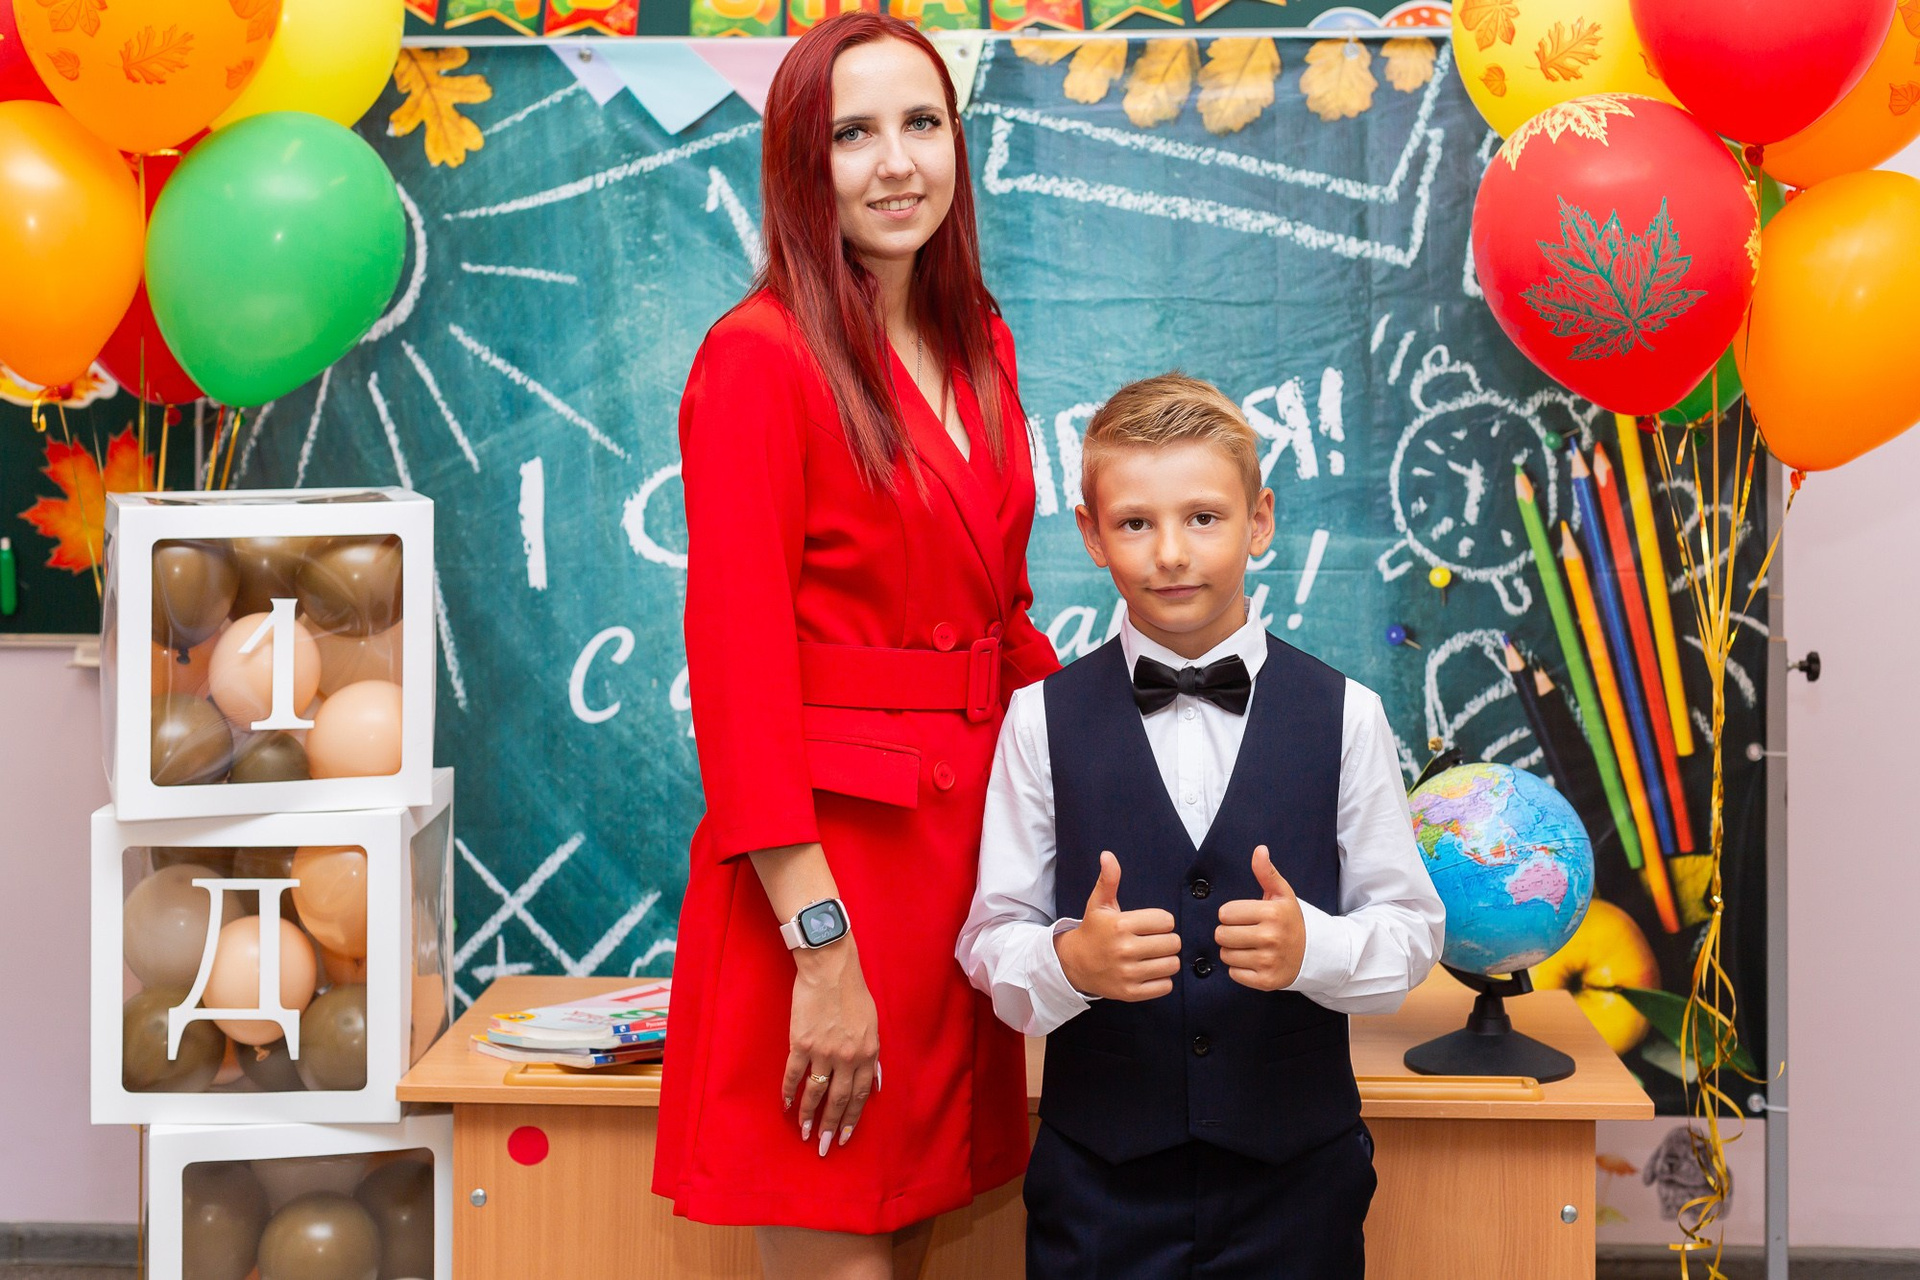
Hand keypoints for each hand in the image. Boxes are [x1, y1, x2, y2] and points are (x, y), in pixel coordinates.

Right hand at [781, 938, 879, 1157]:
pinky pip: (794, 1075)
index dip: (852, 1119)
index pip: (860, 1096)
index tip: (844, 1137)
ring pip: (816, 1093)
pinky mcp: (801, 1043)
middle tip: (822, 1147)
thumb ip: (873, 1055)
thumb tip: (876, 1082)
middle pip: (839, 1101)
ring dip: (808, 1116)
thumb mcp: (873, 1024)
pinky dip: (789, 1092)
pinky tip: (786, 1106)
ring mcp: (824, 1051)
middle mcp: (848, 1057)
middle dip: (830, 1127)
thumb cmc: (853, 992)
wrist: (829, 969)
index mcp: (868, 1053)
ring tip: (803, 1133)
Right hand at [1053, 851, 1181, 1001]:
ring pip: (1172, 964)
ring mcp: (1128, 973)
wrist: (1074, 964)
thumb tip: (1107, 855)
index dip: (1161, 922)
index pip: (1167, 921)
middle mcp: (1125, 949)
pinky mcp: (1131, 993)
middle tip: (1153, 941)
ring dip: (1166, 960)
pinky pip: (1166, 986)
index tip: (1149, 925)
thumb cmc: (1093, 930)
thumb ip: (1108, 879)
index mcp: (1121, 925)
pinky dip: (1162, 980)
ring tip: (1152, 956)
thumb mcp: (1099, 904)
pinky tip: (1149, 972)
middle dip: (1167, 940)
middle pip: (1173, 943)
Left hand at [1214, 845, 1305, 990]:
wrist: (1315, 953)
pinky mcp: (1266, 981)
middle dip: (1229, 932)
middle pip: (1221, 934)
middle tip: (1245, 932)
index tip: (1245, 917)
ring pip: (1225, 955)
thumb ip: (1266, 872)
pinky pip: (1234, 974)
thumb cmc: (1291, 921)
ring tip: (1249, 946)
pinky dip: (1239, 969)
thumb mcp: (1282, 894)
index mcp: (1272, 913)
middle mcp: (1270, 937)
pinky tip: (1254, 961)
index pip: (1225, 913)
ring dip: (1232, 951)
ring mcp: (1269, 961)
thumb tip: (1259, 850)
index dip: (1232, 914)